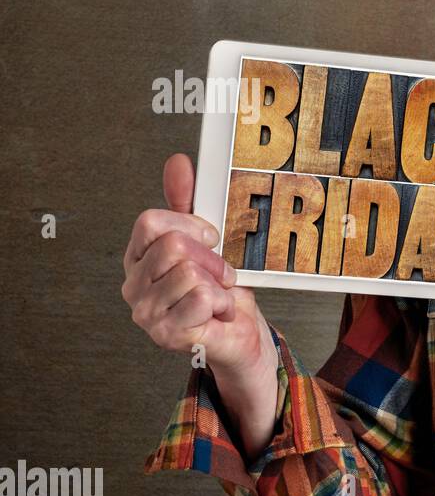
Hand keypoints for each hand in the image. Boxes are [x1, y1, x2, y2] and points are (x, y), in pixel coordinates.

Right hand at [122, 152, 273, 378]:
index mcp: (138, 258)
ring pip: (189, 273)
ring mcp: (147, 312)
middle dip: (211, 258)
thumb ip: (188, 203)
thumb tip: (178, 162)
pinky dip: (222, 303)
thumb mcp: (206, 241)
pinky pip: (202, 298)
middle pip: (174, 247)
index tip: (210, 237)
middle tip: (221, 274)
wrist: (240, 333)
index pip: (151, 222)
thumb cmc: (220, 289)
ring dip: (218, 284)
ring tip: (219, 296)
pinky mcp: (167, 333)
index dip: (189, 224)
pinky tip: (218, 313)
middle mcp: (133, 285)